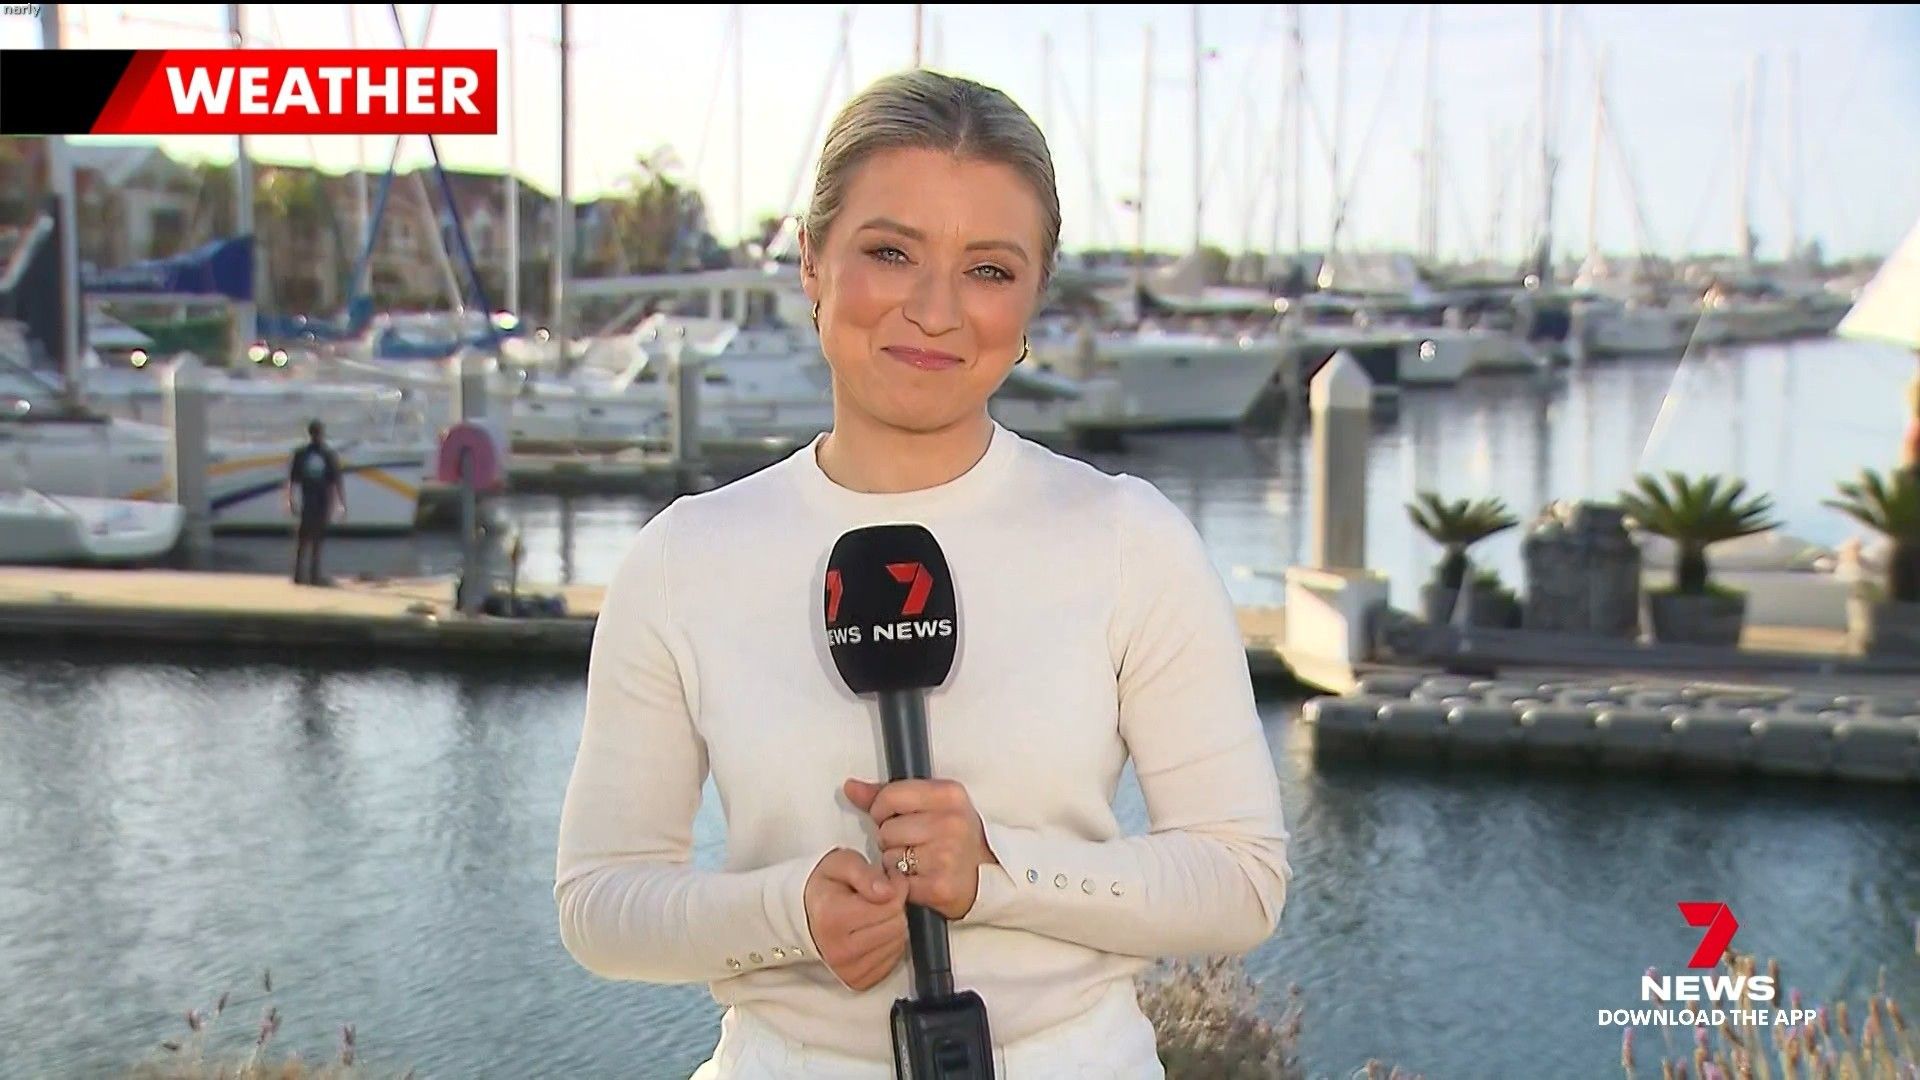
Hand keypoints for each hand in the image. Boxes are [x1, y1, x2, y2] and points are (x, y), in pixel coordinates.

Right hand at [803, 848, 909, 991]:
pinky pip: (892, 961)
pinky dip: (889, 945)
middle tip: (881, 897)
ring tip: (875, 914)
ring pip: (898, 944)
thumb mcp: (842, 863)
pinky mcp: (857, 981)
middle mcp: (838, 950)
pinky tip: (874, 933)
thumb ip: (866, 873)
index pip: (891, 904)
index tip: (887, 880)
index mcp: (832, 918)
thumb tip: (888, 892)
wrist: (806, 913)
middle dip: (895, 907)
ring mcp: (847, 970)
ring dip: (894, 926)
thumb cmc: (827, 885)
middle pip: (897, 926)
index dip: (897, 887)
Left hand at [844, 778, 995, 920]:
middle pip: (886, 829)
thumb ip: (887, 795)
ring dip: (894, 863)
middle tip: (912, 844)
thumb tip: (850, 787)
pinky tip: (919, 878)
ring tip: (917, 861)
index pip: (889, 796)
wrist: (986, 876)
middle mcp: (951, 823)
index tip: (893, 818)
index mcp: (949, 795)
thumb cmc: (954, 836)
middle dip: (890, 839)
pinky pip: (896, 882)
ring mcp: (946, 855)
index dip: (882, 810)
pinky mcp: (939, 886)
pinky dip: (901, 884)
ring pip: (888, 857)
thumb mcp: (931, 805)